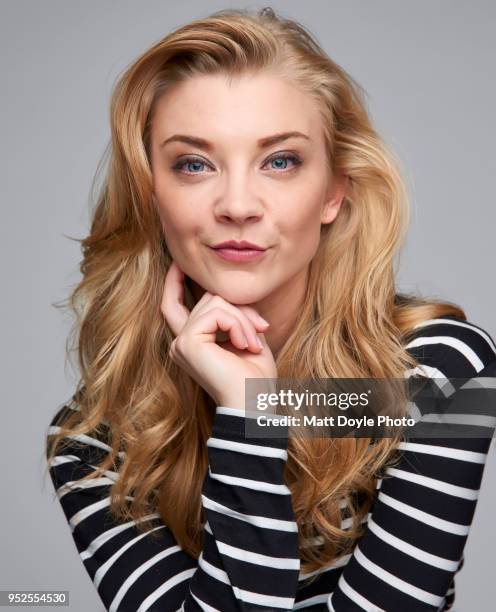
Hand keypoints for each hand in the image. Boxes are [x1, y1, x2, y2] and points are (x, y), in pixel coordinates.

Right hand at [160, 260, 277, 409]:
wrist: (255, 404)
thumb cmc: (255, 377)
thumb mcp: (246, 336)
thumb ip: (232, 313)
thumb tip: (224, 292)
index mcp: (191, 343)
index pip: (173, 305)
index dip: (174, 283)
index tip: (179, 264)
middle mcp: (180, 342)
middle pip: (207, 300)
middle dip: (239, 308)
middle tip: (262, 328)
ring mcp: (181, 342)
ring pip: (214, 302)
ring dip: (243, 318)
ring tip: (254, 342)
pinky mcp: (188, 342)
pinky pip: (216, 312)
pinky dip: (238, 324)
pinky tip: (246, 344)